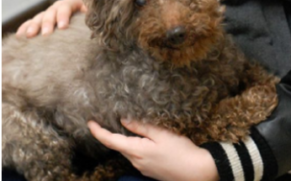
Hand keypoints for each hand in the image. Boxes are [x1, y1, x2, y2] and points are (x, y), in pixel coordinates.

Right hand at [15, 0, 87, 37]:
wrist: (85, 24)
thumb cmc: (91, 24)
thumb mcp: (94, 21)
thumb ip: (94, 24)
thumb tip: (99, 32)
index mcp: (73, 4)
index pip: (67, 6)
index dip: (64, 15)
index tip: (63, 27)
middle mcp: (59, 7)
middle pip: (51, 12)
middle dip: (48, 23)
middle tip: (46, 35)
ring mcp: (48, 14)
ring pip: (39, 17)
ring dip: (34, 26)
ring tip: (30, 36)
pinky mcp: (40, 21)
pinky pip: (30, 23)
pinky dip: (25, 29)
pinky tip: (20, 36)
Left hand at [88, 119, 218, 180]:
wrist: (200, 172)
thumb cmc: (182, 152)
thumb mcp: (161, 133)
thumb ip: (140, 126)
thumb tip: (123, 120)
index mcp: (136, 151)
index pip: (110, 141)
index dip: (97, 131)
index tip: (89, 122)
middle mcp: (136, 162)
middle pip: (118, 146)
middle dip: (111, 133)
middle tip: (106, 119)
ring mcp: (143, 168)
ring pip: (129, 151)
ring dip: (125, 140)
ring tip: (127, 126)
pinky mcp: (151, 171)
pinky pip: (138, 157)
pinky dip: (136, 147)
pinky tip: (144, 139)